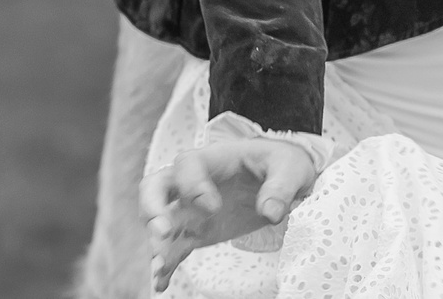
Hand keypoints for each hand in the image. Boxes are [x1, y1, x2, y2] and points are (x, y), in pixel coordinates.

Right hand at [141, 136, 319, 290]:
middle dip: (152, 209)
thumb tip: (270, 212)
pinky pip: (174, 248)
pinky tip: (162, 283)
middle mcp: (192, 182)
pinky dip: (166, 265)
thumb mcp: (290, 168)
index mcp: (213, 158)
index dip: (193, 186)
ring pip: (159, 222)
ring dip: (157, 244)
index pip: (187, 166)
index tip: (213, 207)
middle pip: (155, 187)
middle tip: (163, 232)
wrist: (283, 177)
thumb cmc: (282, 164)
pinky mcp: (195, 231)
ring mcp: (190, 209)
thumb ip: (280, 187)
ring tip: (160, 267)